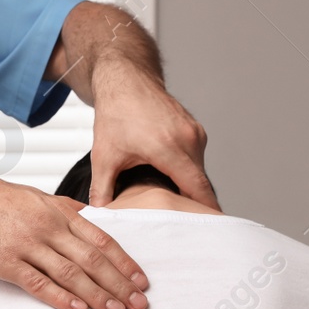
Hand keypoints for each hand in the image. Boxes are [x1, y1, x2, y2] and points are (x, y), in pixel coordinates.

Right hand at [0, 173, 149, 308]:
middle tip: (139, 304)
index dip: (124, 263)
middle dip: (120, 284)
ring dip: (98, 295)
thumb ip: (67, 209)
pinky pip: (39, 283)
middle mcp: (49, 228)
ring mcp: (28, 246)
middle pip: (93, 261)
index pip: (102, 241)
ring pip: (71, 274)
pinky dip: (61, 298)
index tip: (142, 281)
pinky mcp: (7, 263)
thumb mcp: (38, 196)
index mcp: (59, 213)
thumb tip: (93, 217)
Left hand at [89, 56, 216, 210]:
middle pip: (198, 182)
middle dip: (191, 203)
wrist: (125, 80)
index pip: (197, 187)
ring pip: (197, 170)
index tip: (210, 229)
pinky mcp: (195, 128)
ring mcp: (195, 131)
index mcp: (169, 148)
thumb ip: (102, 190)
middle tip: (182, 225)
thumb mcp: (104, 157)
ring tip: (173, 204)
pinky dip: (186, 171)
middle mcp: (189, 138)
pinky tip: (170, 180)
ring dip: (187, 186)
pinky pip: (196, 157)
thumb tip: (97, 217)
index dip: (204, 210)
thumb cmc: (115, 115)